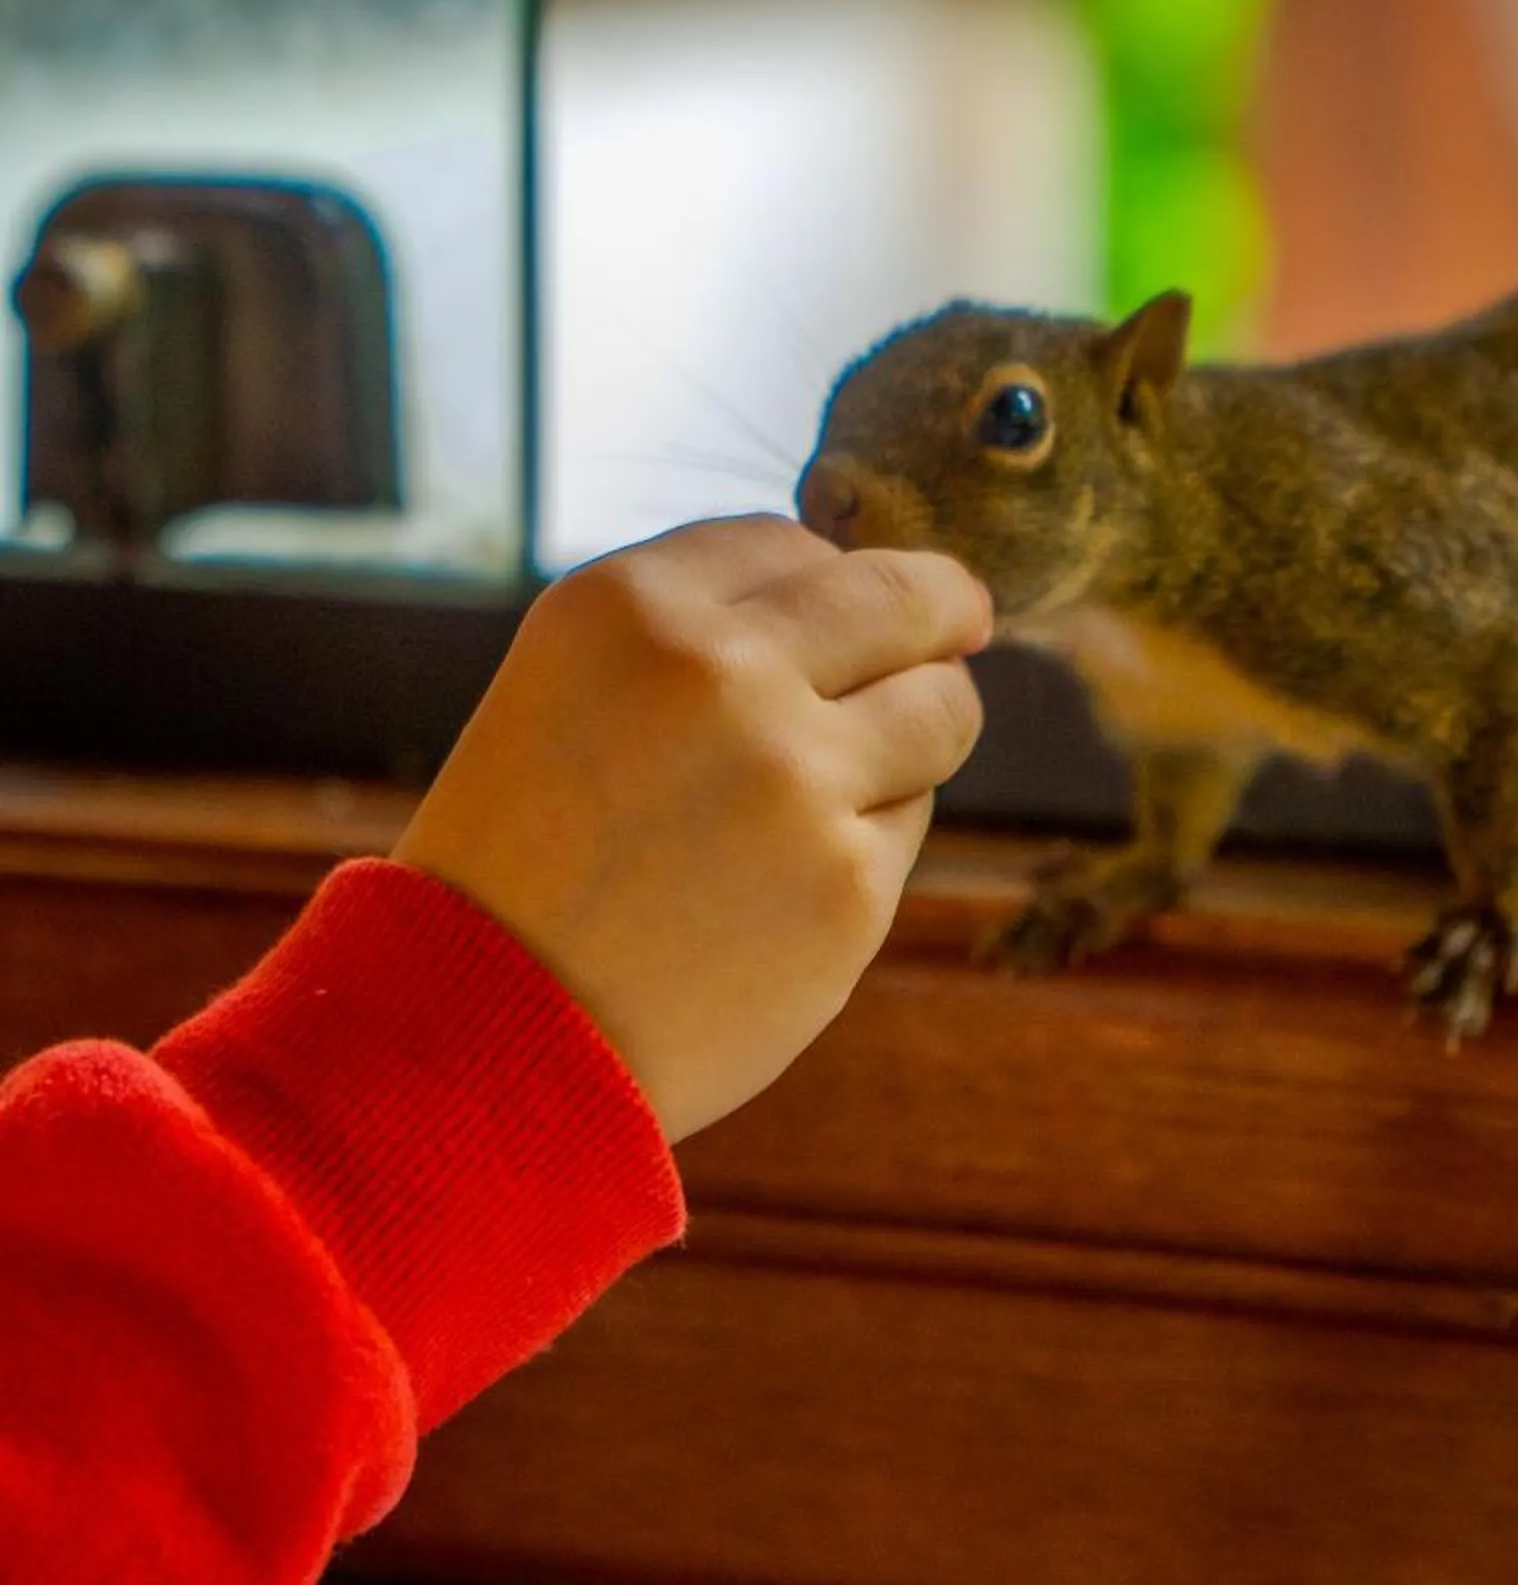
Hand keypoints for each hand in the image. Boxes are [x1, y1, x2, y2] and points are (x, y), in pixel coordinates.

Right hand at [393, 517, 991, 1141]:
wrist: (487, 1039)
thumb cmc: (525, 861)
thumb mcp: (567, 686)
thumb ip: (697, 625)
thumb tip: (858, 588)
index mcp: (629, 605)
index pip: (791, 545)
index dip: (825, 577)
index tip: (849, 603)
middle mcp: (719, 670)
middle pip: (901, 597)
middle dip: (942, 608)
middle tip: (962, 619)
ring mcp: (795, 776)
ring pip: (940, 708)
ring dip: (920, 726)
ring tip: (852, 772)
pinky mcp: (850, 882)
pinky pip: (909, 820)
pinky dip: (867, 841)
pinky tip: (784, 883)